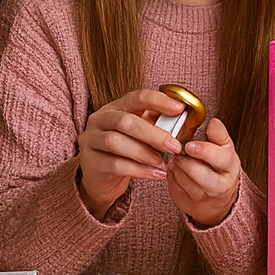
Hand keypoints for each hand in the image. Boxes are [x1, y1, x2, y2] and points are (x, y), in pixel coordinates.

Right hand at [77, 89, 184, 218]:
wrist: (100, 178)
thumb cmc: (125, 151)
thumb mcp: (139, 134)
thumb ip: (156, 124)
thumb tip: (183, 119)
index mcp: (115, 107)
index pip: (136, 97)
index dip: (158, 100)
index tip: (180, 108)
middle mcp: (100, 119)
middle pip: (126, 121)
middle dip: (153, 134)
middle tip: (174, 145)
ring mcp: (91, 140)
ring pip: (117, 143)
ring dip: (145, 153)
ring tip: (163, 163)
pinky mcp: (90, 162)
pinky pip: (115, 164)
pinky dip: (139, 170)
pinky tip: (155, 174)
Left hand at [167, 117, 240, 226]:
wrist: (216, 200)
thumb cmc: (217, 168)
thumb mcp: (223, 150)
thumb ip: (218, 135)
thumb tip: (214, 122)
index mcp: (229, 165)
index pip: (221, 157)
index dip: (205, 150)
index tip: (191, 144)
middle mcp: (220, 183)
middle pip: (202, 174)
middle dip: (187, 162)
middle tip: (179, 152)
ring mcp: (203, 195)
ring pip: (185, 180)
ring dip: (177, 166)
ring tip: (176, 157)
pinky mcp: (188, 202)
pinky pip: (175, 187)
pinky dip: (171, 175)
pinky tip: (174, 168)